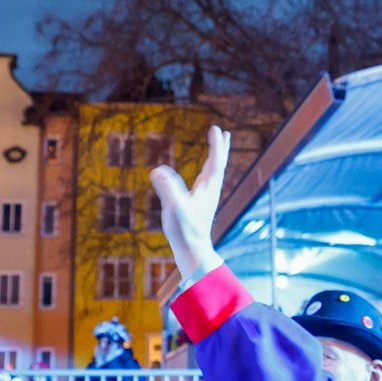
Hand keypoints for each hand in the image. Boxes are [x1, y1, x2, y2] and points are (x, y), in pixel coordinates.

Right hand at [147, 126, 230, 280]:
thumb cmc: (185, 231)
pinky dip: (207, 171)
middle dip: (220, 148)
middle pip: (219, 164)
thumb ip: (167, 188)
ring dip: (216, 158)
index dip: (216, 144)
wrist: (193, 252)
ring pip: (214, 172)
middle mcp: (210, 191)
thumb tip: (158, 170)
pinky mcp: (200, 205)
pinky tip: (202, 175)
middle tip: (224, 132)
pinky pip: (206, 182)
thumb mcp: (175, 208)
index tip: (216, 128)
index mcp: (208, 188)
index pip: (216, 161)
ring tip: (218, 147)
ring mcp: (206, 198)